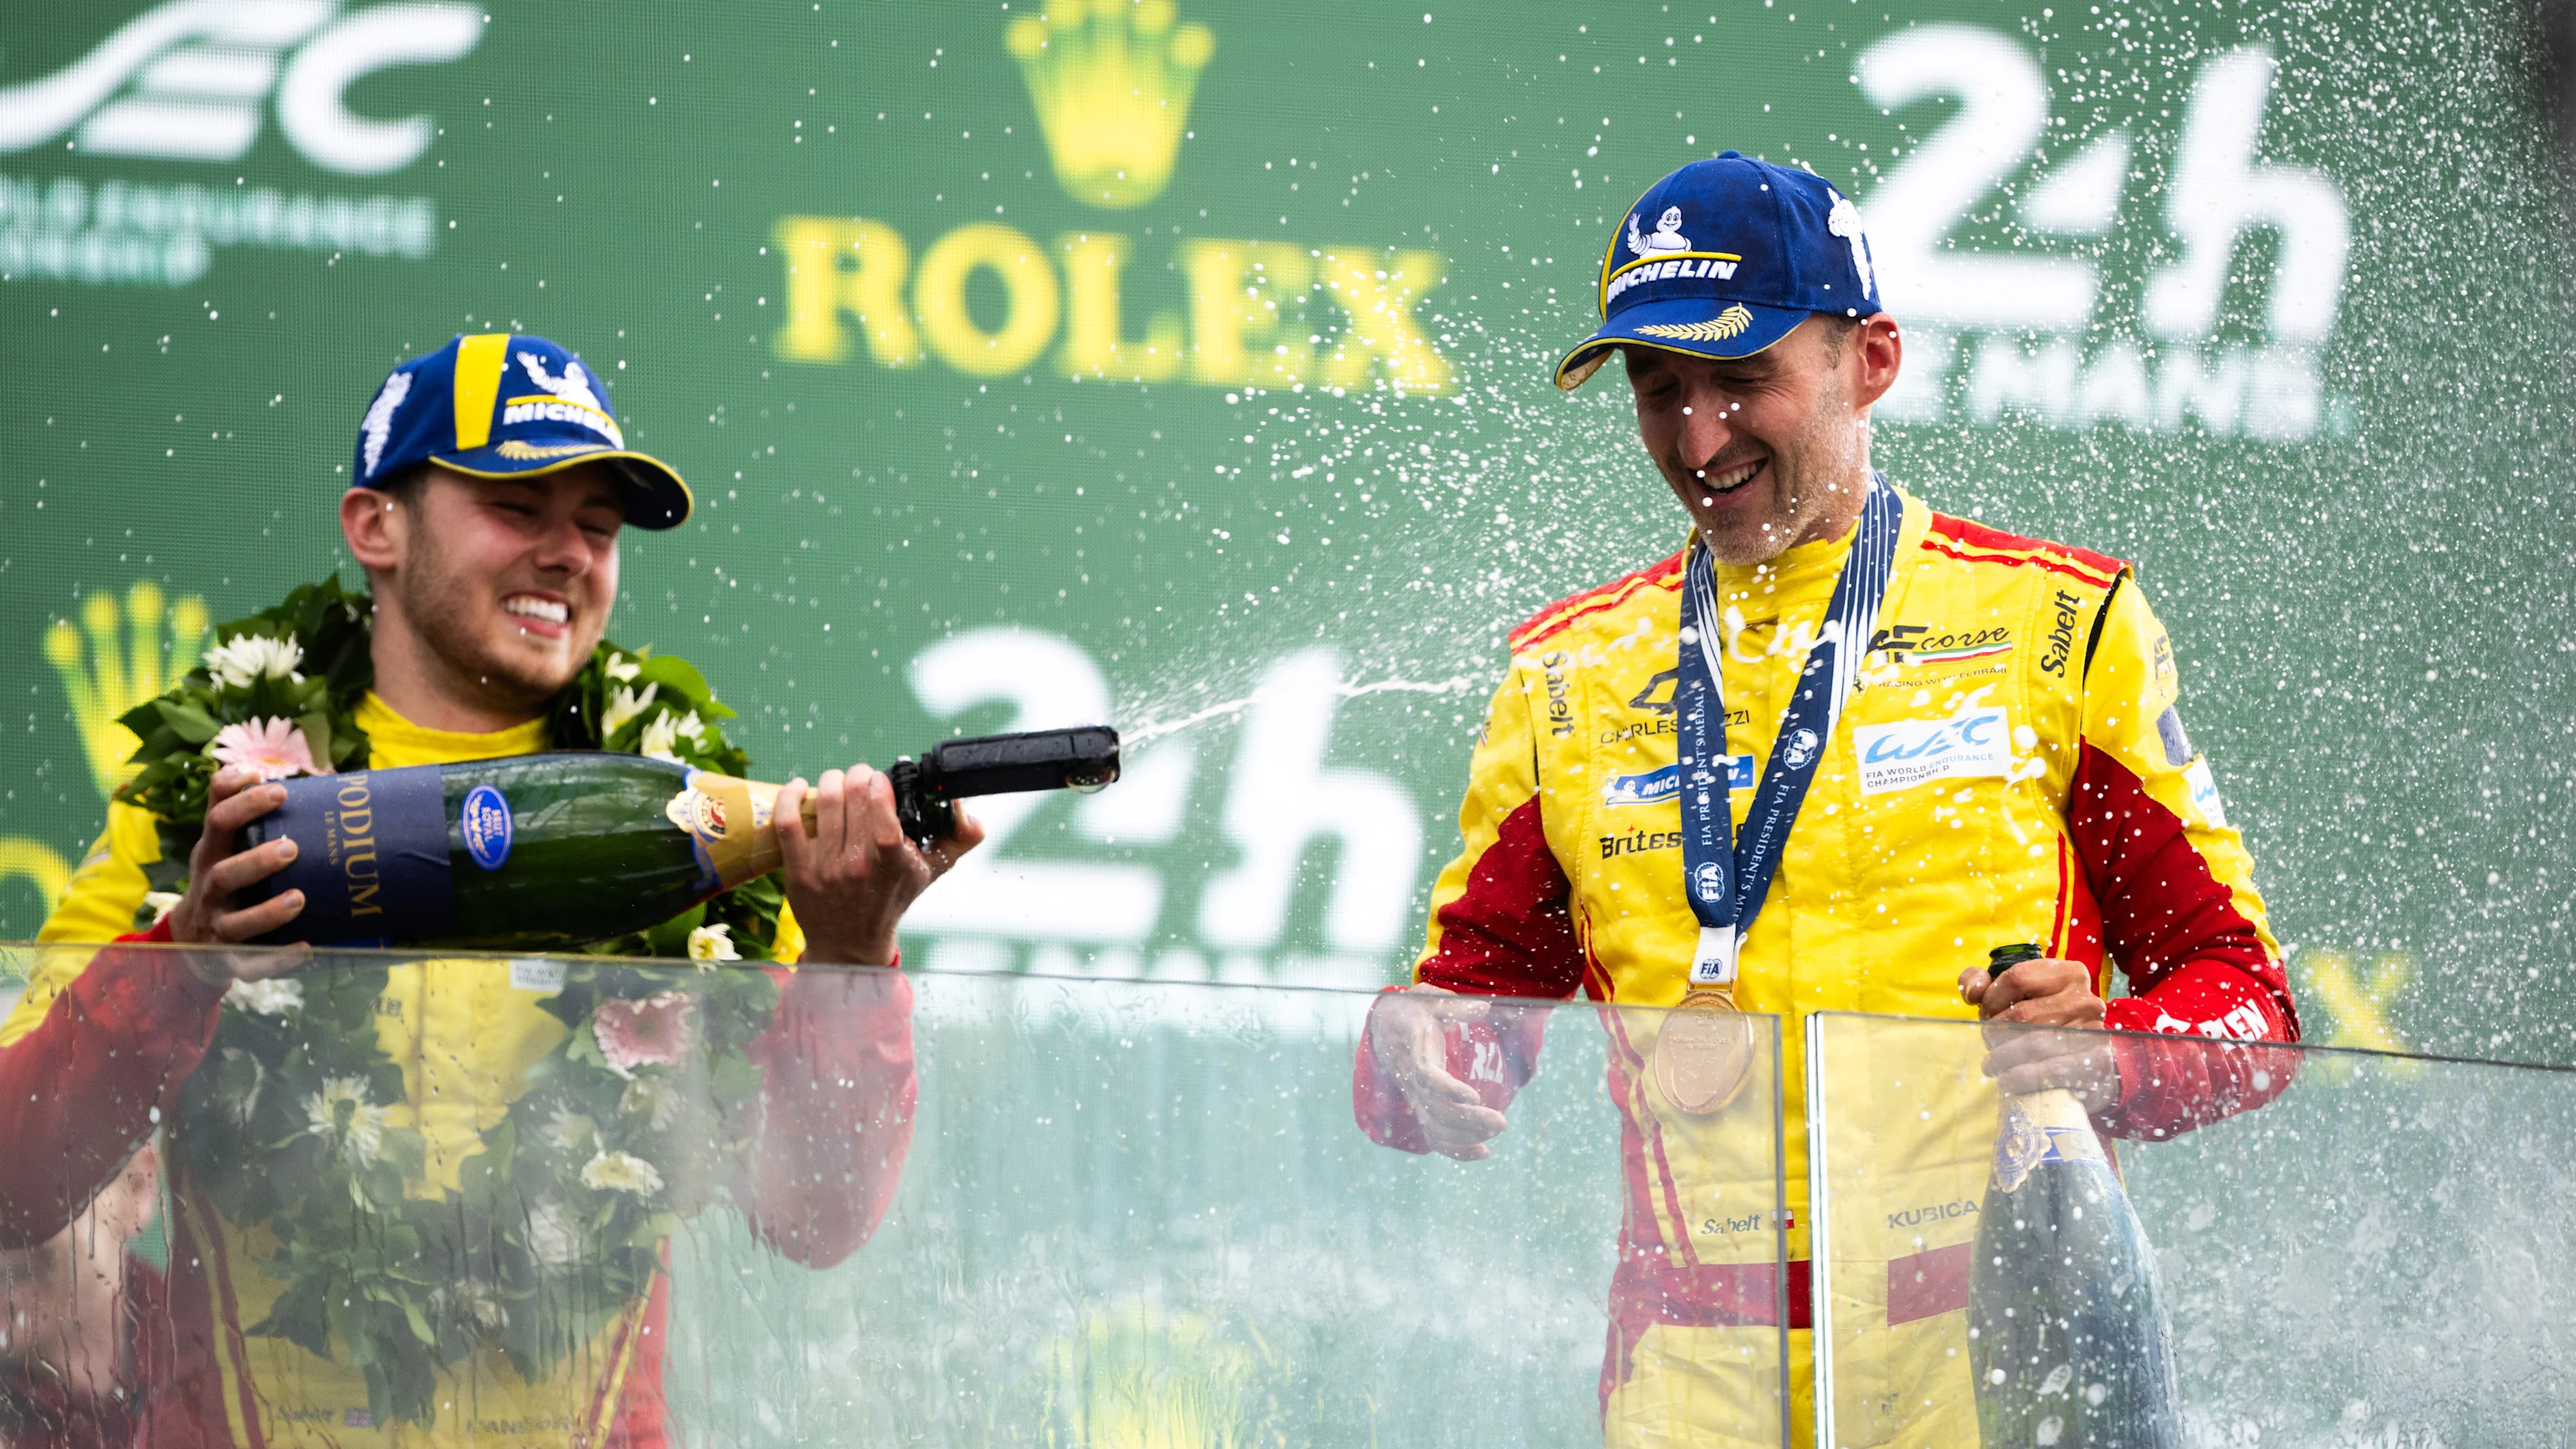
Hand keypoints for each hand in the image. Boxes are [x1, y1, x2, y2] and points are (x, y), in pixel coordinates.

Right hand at [166, 767, 307, 984]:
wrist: (192, 939)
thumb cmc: (222, 877)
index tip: (277, 788)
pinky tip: (307, 950)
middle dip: (256, 860)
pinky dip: (278, 960)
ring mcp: (217, 926)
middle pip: (225, 873)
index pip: (217, 820)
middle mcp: (210, 888)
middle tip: (292, 847)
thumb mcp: (221, 844)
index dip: (242, 802)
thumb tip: (263, 770)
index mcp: (211, 853)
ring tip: (299, 899)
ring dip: (268, 912)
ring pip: (236, 923)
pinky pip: (251, 965)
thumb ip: (235, 809)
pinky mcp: (229, 960)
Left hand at [776, 763, 983, 964]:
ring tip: (838, 782)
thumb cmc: (892, 899)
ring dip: (831, 780)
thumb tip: (964, 807)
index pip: (885, 824)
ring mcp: (824, 870)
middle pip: (852, 798)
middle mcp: (857, 868)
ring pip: (822, 803)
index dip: (880, 790)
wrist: (850, 943)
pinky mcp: (797, 871)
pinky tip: (801, 787)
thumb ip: (959, 837)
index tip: (880, 780)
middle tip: (862, 777)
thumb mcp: (932, 871)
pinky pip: (787, 822)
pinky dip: (791, 796)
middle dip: (858, 775)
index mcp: (892, 867)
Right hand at [1367, 984, 1508, 1160]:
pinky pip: (1433, 1135)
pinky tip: (1482, 1152)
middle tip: (1502, 1123)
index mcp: (1413, 1051)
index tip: (1474, 1097)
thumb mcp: (1429, 999)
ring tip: (1498, 1129)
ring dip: (1466, 1136)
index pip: (1426, 1076)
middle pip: (1435, 1109)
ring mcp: (1414, 1096)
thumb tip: (1482, 1007)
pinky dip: (1456, 1149)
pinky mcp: (1420, 1107)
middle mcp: (1410, 1079)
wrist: (1385, 1027)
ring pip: (1435, 1126)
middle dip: (1469, 1120)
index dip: (1448, 1089)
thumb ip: (1453, 1006)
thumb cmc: (1412, 1010)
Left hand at [1958, 955, 2120, 1112]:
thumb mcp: (2016, 993)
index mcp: (2069, 973)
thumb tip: (1973, 992)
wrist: (2088, 1060)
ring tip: (1992, 1064)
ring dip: (2002, 1057)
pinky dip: (2020, 1077)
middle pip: (2021, 1014)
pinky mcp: (2095, 1062)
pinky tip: (2008, 1079)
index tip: (1986, 1014)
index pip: (2016, 978)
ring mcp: (2093, 1031)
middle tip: (1988, 1042)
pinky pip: (2048, 1070)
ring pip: (2032, 1043)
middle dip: (1995, 1030)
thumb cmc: (2044, 1021)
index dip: (1991, 998)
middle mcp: (2085, 999)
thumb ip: (1984, 982)